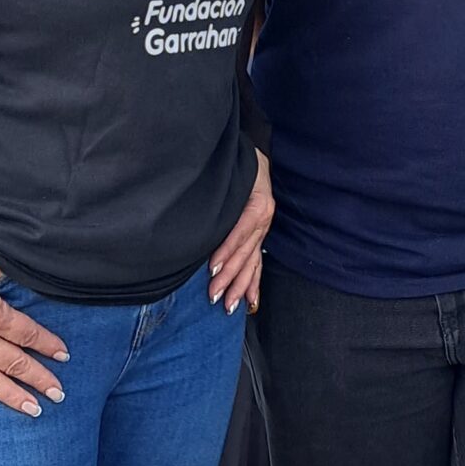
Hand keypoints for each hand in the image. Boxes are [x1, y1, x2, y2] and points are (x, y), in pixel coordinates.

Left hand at [208, 151, 272, 314]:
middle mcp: (264, 220)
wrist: (255, 160)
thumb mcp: (232, 175)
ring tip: (229, 305)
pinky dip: (253, 283)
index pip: (240, 233)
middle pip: (245, 253)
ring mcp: (263, 230)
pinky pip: (258, 263)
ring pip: (252, 262)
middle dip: (230, 277)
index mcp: (257, 205)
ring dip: (240, 286)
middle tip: (214, 295)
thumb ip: (221, 195)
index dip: (226, 251)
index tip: (212, 268)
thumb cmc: (239, 165)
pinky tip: (250, 301)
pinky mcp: (261, 237)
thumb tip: (201, 219)